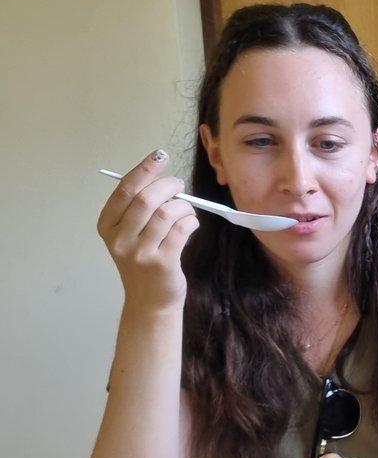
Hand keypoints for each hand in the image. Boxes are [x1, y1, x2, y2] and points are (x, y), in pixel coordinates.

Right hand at [98, 151, 198, 311]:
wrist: (149, 303)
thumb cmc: (144, 262)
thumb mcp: (131, 234)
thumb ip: (139, 207)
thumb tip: (161, 176)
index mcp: (107, 225)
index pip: (126, 189)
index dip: (145, 169)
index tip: (161, 155)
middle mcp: (119, 239)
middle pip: (146, 199)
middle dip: (168, 186)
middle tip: (179, 185)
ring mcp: (139, 253)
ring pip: (166, 213)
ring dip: (183, 205)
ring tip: (186, 209)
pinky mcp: (161, 263)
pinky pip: (181, 230)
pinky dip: (191, 221)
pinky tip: (191, 223)